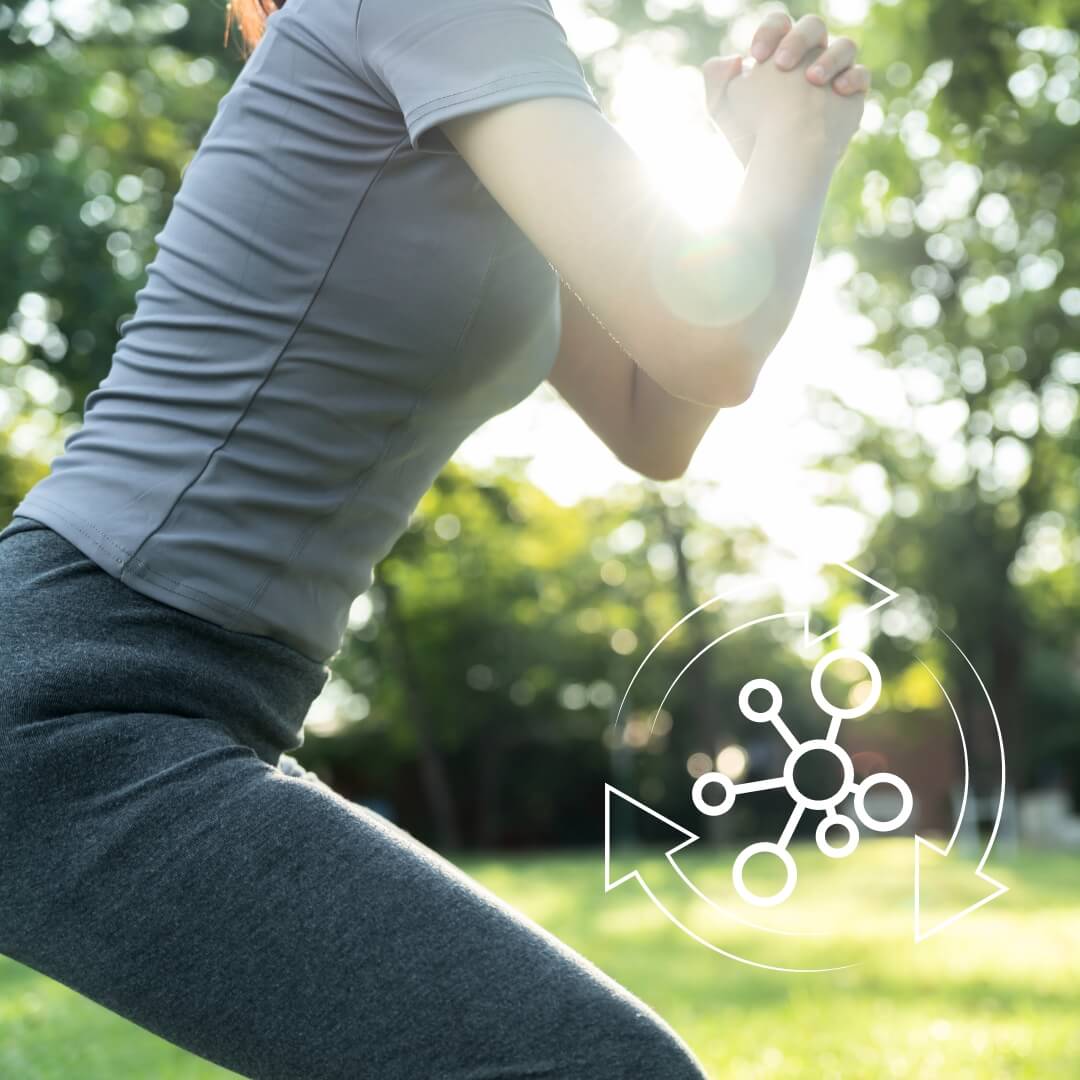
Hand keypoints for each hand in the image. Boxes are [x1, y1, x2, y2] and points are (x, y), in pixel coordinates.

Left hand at [704, 10, 869, 165]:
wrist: (773, 169)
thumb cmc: (747, 135)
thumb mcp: (721, 106)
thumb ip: (716, 75)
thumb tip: (736, 59)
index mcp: (778, 55)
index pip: (780, 23)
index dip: (771, 30)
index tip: (757, 55)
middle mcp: (807, 61)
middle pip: (813, 26)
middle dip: (798, 39)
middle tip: (781, 65)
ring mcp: (831, 77)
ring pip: (846, 45)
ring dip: (829, 57)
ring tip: (812, 80)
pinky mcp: (849, 98)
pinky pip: (862, 75)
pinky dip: (853, 78)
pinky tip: (837, 91)